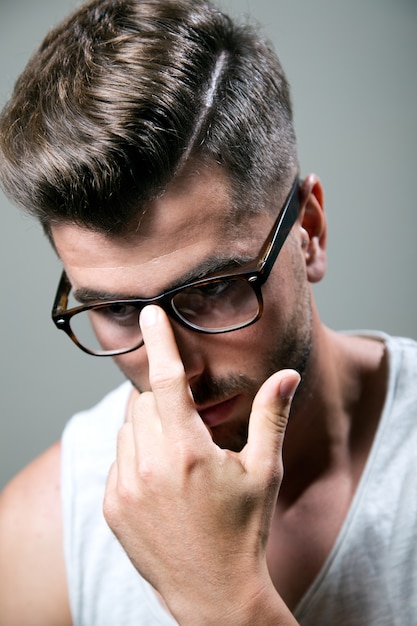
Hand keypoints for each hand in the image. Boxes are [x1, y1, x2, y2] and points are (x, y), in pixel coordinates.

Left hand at [104, 305, 299, 624]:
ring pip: (127, 428)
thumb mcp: (263, 471)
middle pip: (145, 402)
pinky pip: (117, 458)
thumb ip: (270, 416)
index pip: (166, 381)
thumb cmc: (244, 530)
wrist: (213, 593)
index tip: (147, 314)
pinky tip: (161, 476)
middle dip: (164, 396)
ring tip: (179, 451)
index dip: (159, 342)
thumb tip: (287, 375)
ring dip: (149, 424)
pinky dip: (135, 453)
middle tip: (188, 414)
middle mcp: (147, 466)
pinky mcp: (112, 506)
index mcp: (187, 451)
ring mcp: (124, 488)